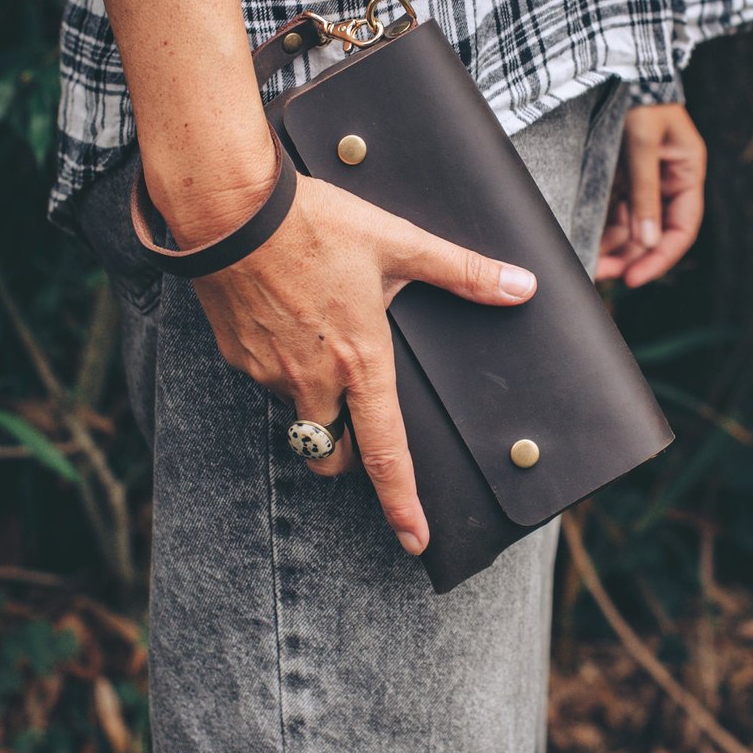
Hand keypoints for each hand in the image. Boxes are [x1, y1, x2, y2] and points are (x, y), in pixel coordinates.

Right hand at [185, 173, 537, 555]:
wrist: (230, 212)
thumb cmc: (316, 225)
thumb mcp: (397, 242)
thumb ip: (461, 272)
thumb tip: (521, 286)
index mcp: (360, 362)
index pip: (386, 453)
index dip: (402, 504)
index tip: (415, 541)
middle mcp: (313, 380)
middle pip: (333, 456)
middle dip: (352, 460)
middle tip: (366, 432)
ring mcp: (268, 373)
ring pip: (299, 417)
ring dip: (317, 406)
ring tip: (327, 350)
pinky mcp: (237, 358)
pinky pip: (267, 384)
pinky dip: (285, 374)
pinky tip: (292, 328)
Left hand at [596, 103, 705, 286]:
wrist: (614, 66)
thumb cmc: (638, 98)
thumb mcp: (643, 143)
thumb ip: (645, 192)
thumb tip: (648, 241)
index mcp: (686, 173)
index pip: (681, 228)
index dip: (660, 257)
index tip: (635, 278)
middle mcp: (666, 182)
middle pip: (653, 233)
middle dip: (630, 256)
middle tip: (602, 273)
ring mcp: (642, 181)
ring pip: (631, 226)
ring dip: (613, 247)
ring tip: (590, 262)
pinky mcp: (619, 177)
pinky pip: (613, 212)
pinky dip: (602, 228)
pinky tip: (586, 241)